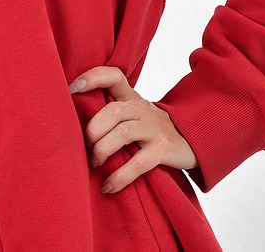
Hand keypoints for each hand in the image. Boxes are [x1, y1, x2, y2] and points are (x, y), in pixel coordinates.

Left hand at [69, 66, 196, 194]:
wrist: (193, 141)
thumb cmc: (151, 129)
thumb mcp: (134, 114)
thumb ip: (110, 112)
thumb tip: (71, 123)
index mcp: (132, 98)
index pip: (115, 77)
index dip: (94, 77)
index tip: (72, 88)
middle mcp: (143, 110)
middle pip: (114, 110)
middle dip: (93, 130)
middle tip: (84, 147)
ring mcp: (155, 129)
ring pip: (124, 133)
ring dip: (103, 150)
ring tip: (94, 164)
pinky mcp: (164, 150)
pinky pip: (139, 163)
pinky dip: (120, 177)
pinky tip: (108, 187)